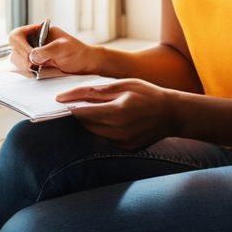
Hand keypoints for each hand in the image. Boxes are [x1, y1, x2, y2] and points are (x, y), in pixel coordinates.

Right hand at [7, 22, 99, 76]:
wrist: (85, 65)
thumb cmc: (77, 52)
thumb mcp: (63, 47)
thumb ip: (47, 50)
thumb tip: (31, 56)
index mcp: (38, 32)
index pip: (17, 35)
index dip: (20, 45)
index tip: (30, 54)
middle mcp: (33, 42)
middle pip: (13, 49)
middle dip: (22, 58)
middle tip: (35, 66)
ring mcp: (32, 55)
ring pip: (16, 61)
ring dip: (24, 67)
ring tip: (38, 70)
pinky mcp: (34, 67)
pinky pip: (23, 71)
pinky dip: (27, 73)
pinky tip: (37, 74)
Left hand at [55, 78, 181, 149]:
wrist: (172, 114)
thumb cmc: (149, 94)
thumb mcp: (126, 84)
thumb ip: (101, 90)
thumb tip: (79, 93)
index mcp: (118, 112)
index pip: (85, 111)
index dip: (70, 104)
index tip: (59, 99)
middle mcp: (119, 130)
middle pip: (87, 123)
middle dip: (78, 113)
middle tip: (71, 102)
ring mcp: (123, 142)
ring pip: (95, 132)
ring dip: (88, 121)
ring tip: (87, 109)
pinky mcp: (126, 147)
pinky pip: (107, 138)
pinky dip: (102, 128)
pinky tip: (106, 118)